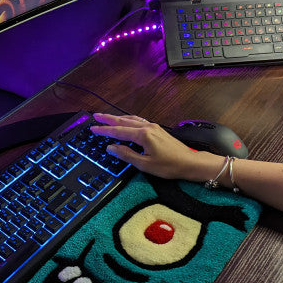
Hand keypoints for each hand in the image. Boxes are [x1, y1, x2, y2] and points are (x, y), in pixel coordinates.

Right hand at [91, 112, 208, 179]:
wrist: (190, 163)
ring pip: (131, 119)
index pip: (118, 132)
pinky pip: (139, 121)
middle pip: (123, 121)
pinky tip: (126, 121)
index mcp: (143, 135)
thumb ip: (126, 155)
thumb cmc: (170, 166)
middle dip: (108, 119)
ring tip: (107, 117)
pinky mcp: (157, 130)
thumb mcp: (144, 164)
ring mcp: (153, 127)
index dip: (104, 130)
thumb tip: (111, 148)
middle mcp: (148, 128)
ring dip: (118, 118)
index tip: (93, 128)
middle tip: (96, 116)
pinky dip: (129, 120)